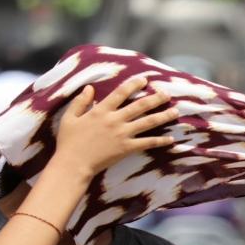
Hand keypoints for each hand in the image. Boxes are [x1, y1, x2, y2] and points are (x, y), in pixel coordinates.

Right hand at [51, 76, 178, 178]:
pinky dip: (159, 141)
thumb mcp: (69, 117)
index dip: (134, 85)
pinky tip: (170, 139)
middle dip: (155, 98)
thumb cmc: (69, 141)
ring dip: (162, 116)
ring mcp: (122, 134)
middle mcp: (115, 120)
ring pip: (147, 122)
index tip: (145, 80)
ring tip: (175, 112)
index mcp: (101, 110)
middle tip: (167, 94)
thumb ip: (80, 102)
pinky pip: (146, 143)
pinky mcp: (126, 148)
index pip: (121, 93)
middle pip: (140, 106)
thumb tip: (89, 87)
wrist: (73, 163)